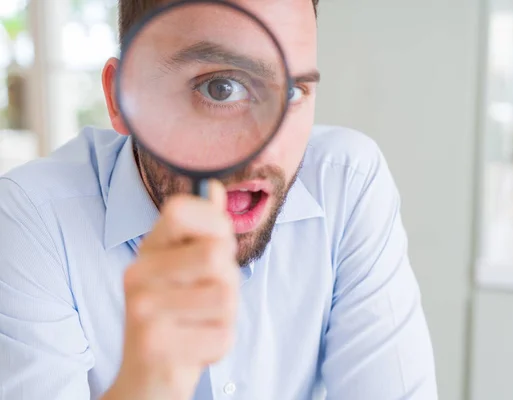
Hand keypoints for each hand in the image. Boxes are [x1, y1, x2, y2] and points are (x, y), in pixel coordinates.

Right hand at [103, 180, 239, 399]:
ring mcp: (142, 311)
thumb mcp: (186, 269)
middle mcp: (137, 276)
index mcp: (148, 251)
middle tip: (209, 297)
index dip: (214, 223)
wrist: (148, 378)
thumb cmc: (177, 316)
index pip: (181, 210)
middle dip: (228, 279)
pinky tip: (194, 348)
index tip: (218, 243)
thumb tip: (215, 187)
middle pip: (215, 255)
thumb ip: (203, 230)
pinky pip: (223, 336)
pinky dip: (219, 346)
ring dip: (226, 316)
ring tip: (200, 323)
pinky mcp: (156, 346)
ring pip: (225, 297)